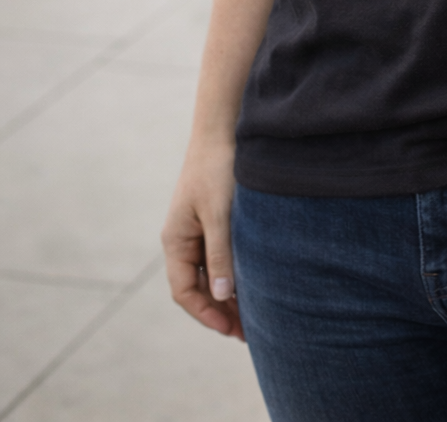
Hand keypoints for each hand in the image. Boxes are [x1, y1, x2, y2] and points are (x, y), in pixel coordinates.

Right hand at [162, 137, 244, 339]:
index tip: (232, 329)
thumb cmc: (218, 169)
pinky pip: (221, 256)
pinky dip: (234, 272)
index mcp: (176, 240)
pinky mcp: (214, 220)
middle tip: (249, 332)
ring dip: (229, 294)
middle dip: (220, 310)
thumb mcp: (220, 214)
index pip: (185, 291)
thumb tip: (224, 296)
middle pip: (199, 287)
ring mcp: (198, 230)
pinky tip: (255, 282)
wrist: (223, 129)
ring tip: (255, 314)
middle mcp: (183, 239)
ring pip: (212, 273)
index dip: (206, 314)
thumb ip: (221, 254)